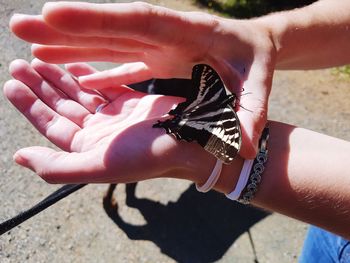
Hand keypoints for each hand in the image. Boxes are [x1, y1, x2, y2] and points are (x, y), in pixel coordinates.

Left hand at [3, 59, 214, 183]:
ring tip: (39, 61)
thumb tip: (20, 157)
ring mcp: (114, 115)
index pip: (51, 124)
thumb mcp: (98, 166)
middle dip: (40, 86)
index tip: (11, 84)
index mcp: (88, 148)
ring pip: (80, 93)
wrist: (189, 141)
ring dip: (60, 78)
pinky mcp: (130, 101)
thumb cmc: (147, 156)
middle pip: (62, 106)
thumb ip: (58, 167)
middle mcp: (99, 132)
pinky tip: (72, 64)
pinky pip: (103, 85)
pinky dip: (87, 74)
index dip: (30, 105)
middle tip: (18, 65)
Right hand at [10, 2, 276, 157]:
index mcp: (187, 33)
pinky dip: (91, 66)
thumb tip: (248, 150)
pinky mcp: (152, 60)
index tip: (52, 13)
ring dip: (68, 46)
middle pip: (108, 28)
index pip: (135, 20)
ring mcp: (154, 47)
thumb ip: (251, 115)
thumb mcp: (259, 88)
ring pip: (105, 44)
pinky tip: (68, 72)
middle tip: (19, 25)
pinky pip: (116, 62)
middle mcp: (163, 36)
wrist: (254, 49)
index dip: (95, 17)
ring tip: (30, 48)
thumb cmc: (257, 66)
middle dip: (65, 27)